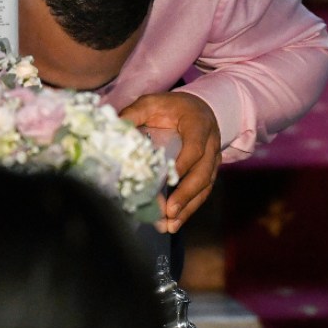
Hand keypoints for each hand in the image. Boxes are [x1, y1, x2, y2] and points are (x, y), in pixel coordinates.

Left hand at [119, 92, 221, 233]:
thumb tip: (113, 129)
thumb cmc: (171, 107)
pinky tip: (175, 222)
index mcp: (198, 124)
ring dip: (188, 207)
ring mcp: (213, 160)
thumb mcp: (152, 103)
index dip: (183, 165)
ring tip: (170, 224)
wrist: (197, 108)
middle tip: (168, 211)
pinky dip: (189, 208)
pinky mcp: (209, 172)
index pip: (194, 148)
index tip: (169, 180)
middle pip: (202, 172)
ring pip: (204, 186)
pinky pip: (203, 192)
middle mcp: (211, 143)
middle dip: (185, 194)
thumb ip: (134, 113)